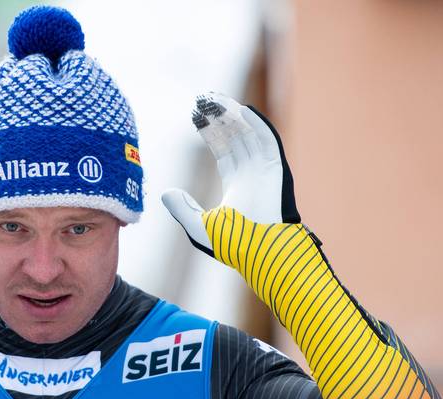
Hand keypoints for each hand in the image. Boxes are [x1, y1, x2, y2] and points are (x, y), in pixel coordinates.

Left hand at [161, 93, 300, 257]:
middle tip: (202, 100)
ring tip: (213, 100)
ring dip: (233, 115)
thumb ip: (182, 209)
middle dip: (219, 118)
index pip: (223, 150)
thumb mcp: (199, 226)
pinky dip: (257, 124)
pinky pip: (268, 141)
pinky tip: (240, 110)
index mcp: (237, 184)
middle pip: (235, 137)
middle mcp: (251, 173)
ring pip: (248, 133)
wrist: (262, 253)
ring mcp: (264, 170)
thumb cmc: (236, 246)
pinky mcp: (276, 169)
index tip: (195, 117)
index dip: (210, 133)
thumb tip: (165, 193)